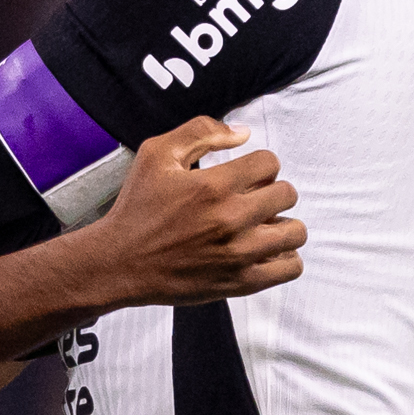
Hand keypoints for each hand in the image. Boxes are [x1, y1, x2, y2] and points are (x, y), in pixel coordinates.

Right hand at [75, 115, 305, 308]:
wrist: (119, 263)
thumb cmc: (136, 209)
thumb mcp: (156, 154)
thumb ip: (200, 132)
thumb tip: (243, 133)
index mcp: (213, 186)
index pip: (270, 163)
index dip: (261, 165)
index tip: (247, 177)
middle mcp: (230, 219)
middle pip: (287, 194)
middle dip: (273, 192)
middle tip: (253, 200)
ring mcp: (238, 254)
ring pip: (295, 232)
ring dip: (283, 225)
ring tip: (262, 227)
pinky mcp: (239, 282)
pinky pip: (290, 268)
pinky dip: (285, 259)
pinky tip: (265, 252)